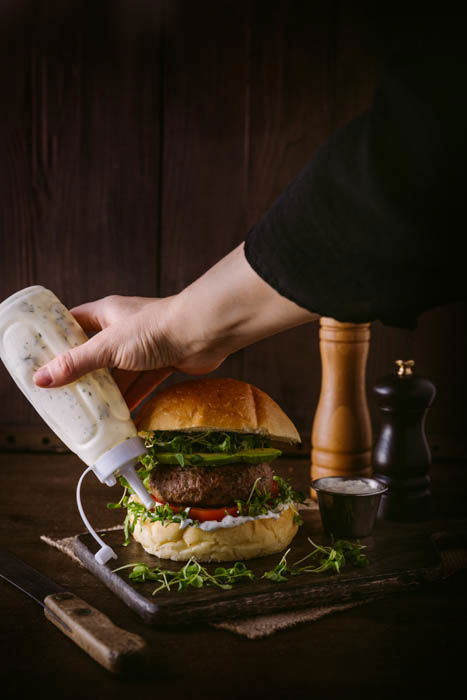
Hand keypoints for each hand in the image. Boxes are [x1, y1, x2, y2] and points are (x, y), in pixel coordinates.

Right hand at [32, 294, 230, 409]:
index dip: (58, 338)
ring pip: (120, 372)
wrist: (203, 332)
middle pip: (96, 353)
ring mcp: (144, 347)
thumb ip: (76, 363)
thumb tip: (42, 379)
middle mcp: (123, 328)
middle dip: (83, 374)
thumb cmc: (154, 328)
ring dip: (108, 392)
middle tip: (64, 394)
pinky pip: (142, 384)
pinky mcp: (162, 362)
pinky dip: (133, 399)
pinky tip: (122, 417)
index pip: (74, 322)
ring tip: (89, 413)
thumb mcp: (108, 347)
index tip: (41, 358)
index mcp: (106, 314)